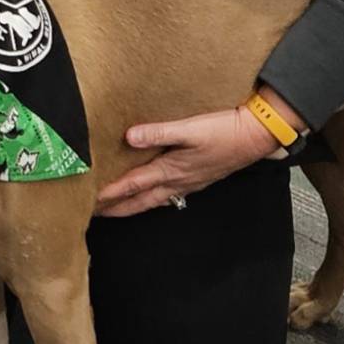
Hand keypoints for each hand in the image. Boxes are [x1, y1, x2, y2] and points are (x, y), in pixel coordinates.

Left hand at [95, 108, 281, 217]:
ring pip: (152, 200)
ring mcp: (188, 182)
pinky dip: (152, 197)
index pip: (132, 185)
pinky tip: (151, 194)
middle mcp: (177, 181)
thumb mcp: (191, 129)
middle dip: (115, 209)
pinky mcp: (197, 177)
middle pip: (139, 201)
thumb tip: (129, 137)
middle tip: (93, 214)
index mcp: (171, 170)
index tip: (88, 201)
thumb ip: (159, 132)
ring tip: (115, 208)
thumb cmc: (225, 132)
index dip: (108, 194)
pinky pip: (167, 194)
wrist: (255, 136)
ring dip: (131, 205)